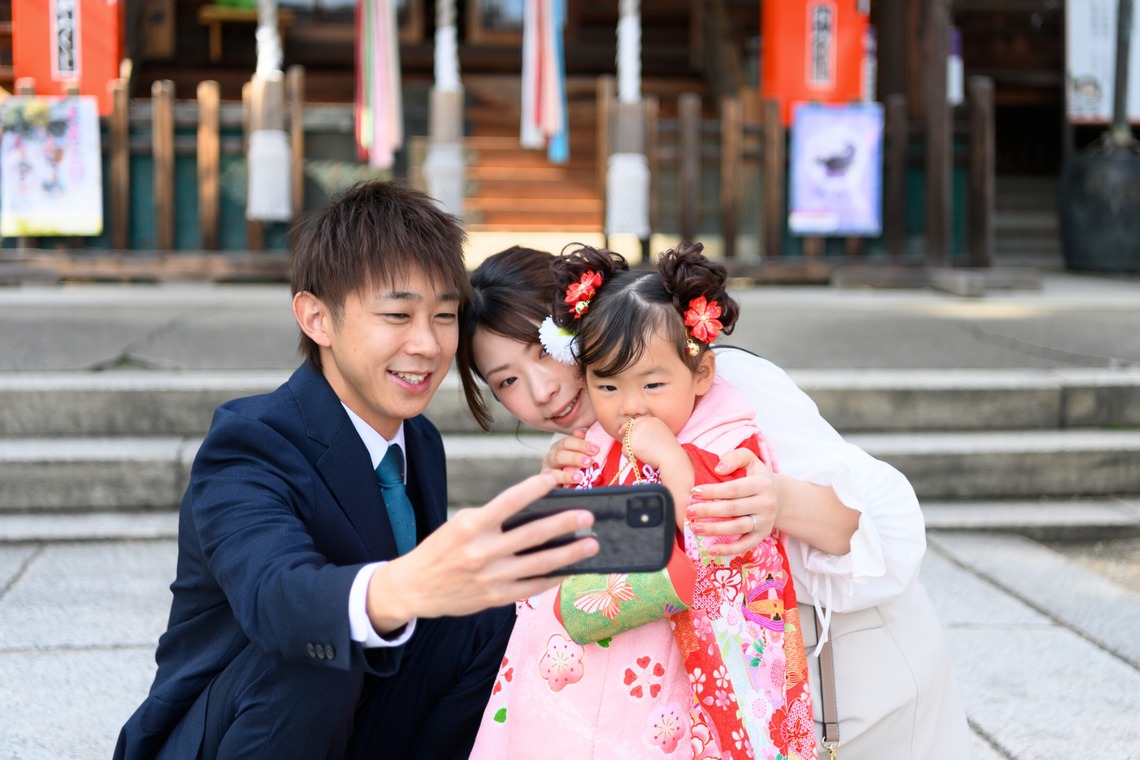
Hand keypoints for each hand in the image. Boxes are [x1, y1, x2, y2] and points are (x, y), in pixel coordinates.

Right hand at [366, 473, 598, 632]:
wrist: (414, 588)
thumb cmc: (441, 550)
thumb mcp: (460, 525)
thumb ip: (492, 520)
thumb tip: (534, 515)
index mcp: (471, 526)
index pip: (509, 502)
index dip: (534, 488)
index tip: (554, 479)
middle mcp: (483, 551)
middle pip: (534, 535)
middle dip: (566, 524)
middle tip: (588, 517)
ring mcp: (491, 577)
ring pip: (540, 564)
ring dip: (570, 554)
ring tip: (591, 545)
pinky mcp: (496, 597)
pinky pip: (532, 587)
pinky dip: (553, 578)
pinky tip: (569, 570)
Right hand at [541, 429, 598, 485]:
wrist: (570, 488)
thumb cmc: (577, 468)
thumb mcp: (582, 454)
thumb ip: (582, 442)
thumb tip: (581, 432)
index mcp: (558, 448)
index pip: (567, 442)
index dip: (581, 444)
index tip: (596, 449)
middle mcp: (550, 458)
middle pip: (560, 455)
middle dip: (575, 457)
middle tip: (589, 461)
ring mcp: (547, 473)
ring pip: (554, 470)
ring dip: (567, 473)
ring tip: (580, 476)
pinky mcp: (548, 486)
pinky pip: (553, 483)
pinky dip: (563, 481)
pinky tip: (574, 482)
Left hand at [626, 416, 686, 471]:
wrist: (671, 457)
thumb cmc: (669, 450)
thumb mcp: (662, 435)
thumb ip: (650, 432)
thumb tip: (637, 437)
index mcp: (652, 420)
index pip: (635, 421)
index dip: (627, 427)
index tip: (621, 432)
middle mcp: (643, 423)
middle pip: (628, 430)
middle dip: (628, 440)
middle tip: (630, 449)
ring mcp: (637, 431)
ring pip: (626, 441)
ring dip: (631, 450)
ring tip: (644, 455)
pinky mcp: (632, 442)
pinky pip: (624, 450)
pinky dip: (629, 457)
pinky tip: (639, 458)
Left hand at [687, 448, 779, 556]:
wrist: (779, 496)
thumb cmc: (756, 476)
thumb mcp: (750, 460)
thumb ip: (735, 457)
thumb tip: (719, 469)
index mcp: (762, 484)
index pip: (733, 489)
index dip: (712, 491)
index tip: (694, 491)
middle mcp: (766, 504)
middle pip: (733, 509)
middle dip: (708, 511)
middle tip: (689, 512)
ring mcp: (765, 522)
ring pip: (737, 527)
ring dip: (714, 529)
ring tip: (695, 527)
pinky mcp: (762, 536)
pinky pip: (745, 545)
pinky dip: (728, 550)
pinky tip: (711, 550)